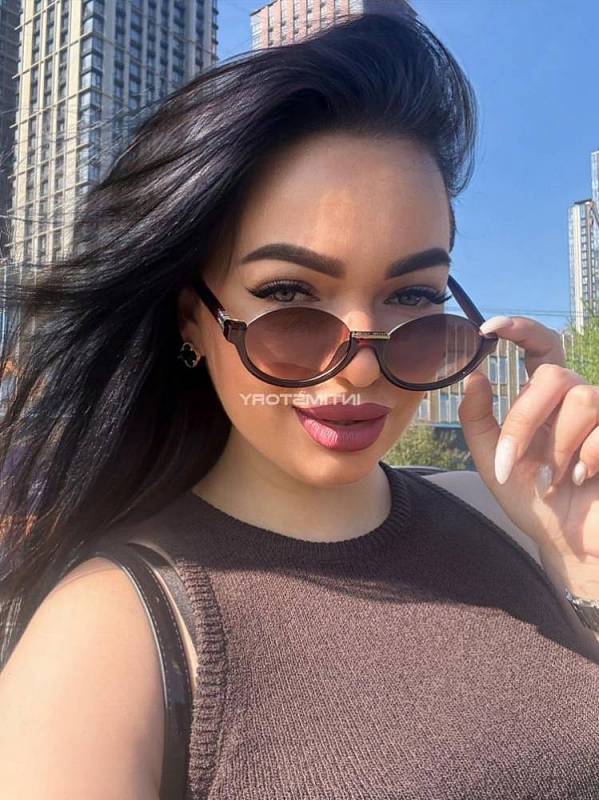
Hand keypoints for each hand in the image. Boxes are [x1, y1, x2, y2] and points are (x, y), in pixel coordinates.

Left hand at [458, 315, 598, 565]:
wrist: (570, 543)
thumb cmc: (534, 503)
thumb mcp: (493, 462)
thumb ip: (479, 420)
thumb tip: (474, 375)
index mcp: (543, 402)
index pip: (540, 349)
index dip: (520, 330)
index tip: (488, 327)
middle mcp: (575, 402)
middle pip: (554, 375)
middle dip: (525, 419)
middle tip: (510, 461)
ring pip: (583, 398)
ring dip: (558, 446)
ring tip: (552, 479)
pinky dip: (586, 458)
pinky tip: (580, 480)